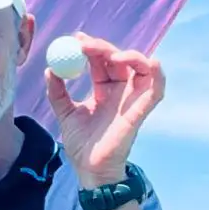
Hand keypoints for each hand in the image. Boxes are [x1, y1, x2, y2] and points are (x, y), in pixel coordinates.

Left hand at [45, 33, 164, 187]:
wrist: (90, 170)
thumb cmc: (82, 146)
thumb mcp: (65, 114)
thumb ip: (57, 93)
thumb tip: (50, 70)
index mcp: (103, 91)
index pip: (101, 62)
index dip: (91, 48)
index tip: (76, 39)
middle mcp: (120, 92)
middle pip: (118, 60)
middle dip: (102, 48)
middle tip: (84, 44)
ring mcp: (132, 100)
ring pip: (141, 67)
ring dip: (129, 55)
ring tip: (111, 55)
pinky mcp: (141, 111)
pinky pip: (156, 89)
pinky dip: (158, 74)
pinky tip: (151, 62)